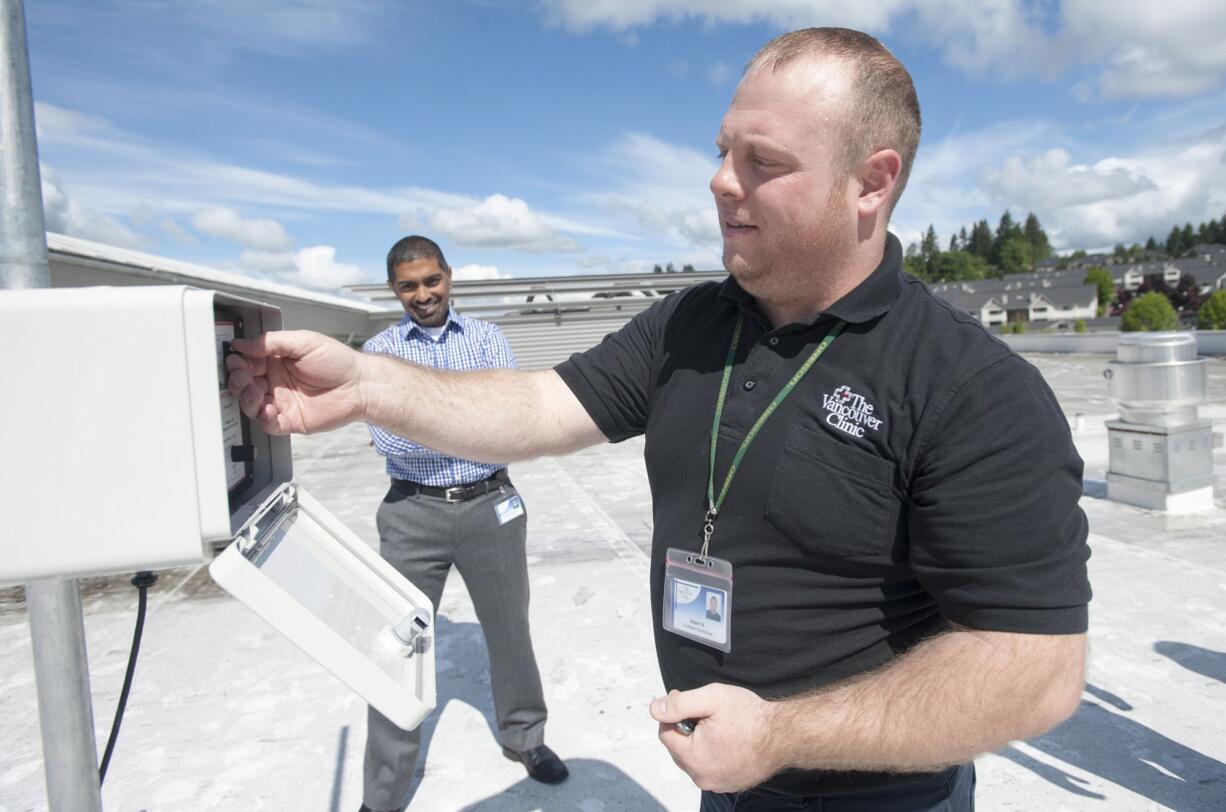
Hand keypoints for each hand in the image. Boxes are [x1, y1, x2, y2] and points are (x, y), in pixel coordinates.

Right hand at [225, 331, 365, 434]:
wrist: (360, 385)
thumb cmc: (337, 361)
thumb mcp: (303, 342)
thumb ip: (272, 342)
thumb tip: (243, 343)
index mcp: (276, 361)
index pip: (247, 362)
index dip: (238, 361)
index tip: (233, 358)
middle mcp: (275, 382)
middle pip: (245, 384)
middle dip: (238, 380)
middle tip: (241, 375)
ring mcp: (281, 402)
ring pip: (251, 405)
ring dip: (246, 398)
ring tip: (253, 391)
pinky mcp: (290, 421)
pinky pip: (268, 424)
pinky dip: (262, 418)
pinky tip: (267, 409)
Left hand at [650, 684, 782, 792]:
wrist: (784, 735)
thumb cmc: (749, 716)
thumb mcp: (711, 698)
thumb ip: (679, 704)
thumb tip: (654, 709)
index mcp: (693, 757)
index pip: (666, 734)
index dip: (671, 714)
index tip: (682, 698)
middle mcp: (703, 777)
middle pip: (679, 748)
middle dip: (685, 728)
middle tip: (702, 710)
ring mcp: (718, 783)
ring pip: (694, 759)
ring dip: (698, 741)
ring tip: (717, 724)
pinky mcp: (731, 784)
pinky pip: (711, 767)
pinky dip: (713, 753)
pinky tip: (727, 739)